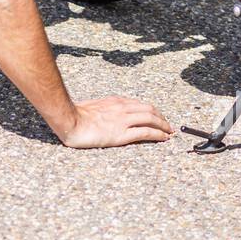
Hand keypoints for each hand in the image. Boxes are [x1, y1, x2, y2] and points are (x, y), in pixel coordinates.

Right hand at [56, 96, 173, 148]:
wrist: (71, 120)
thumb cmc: (75, 115)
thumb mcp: (93, 106)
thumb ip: (103, 109)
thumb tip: (105, 114)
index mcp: (115, 101)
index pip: (139, 104)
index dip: (151, 110)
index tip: (156, 115)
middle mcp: (122, 108)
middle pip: (149, 109)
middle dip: (161, 117)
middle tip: (167, 124)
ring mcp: (123, 120)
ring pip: (151, 119)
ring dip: (163, 125)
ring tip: (169, 132)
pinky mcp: (122, 133)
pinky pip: (145, 132)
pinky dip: (157, 135)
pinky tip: (163, 138)